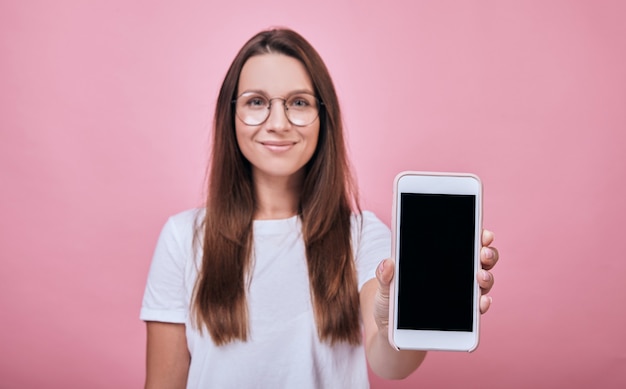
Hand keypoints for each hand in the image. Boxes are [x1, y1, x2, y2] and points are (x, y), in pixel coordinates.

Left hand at [372, 228, 499, 330]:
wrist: (391, 331)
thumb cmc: (389, 303)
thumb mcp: (385, 288)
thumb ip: (385, 276)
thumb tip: (387, 263)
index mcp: (438, 259)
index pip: (463, 241)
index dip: (476, 235)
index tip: (482, 234)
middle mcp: (455, 274)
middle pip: (480, 259)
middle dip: (487, 254)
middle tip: (483, 253)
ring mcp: (461, 294)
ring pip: (483, 281)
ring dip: (486, 277)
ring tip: (481, 277)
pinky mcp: (462, 316)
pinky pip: (477, 307)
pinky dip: (483, 304)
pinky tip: (482, 302)